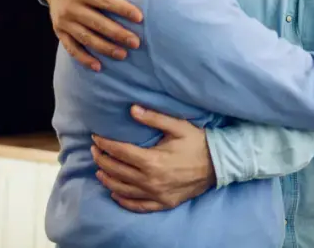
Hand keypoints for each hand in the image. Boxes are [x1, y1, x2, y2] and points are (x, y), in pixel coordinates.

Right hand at [40, 0, 147, 70]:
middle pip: (97, 23)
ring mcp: (63, 20)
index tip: (140, 17)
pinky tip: (98, 66)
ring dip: (104, 48)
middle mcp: (71, 6)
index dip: (123, 9)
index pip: (105, 1)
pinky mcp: (59, 30)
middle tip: (136, 42)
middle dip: (117, 34)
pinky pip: (71, 47)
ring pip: (86, 37)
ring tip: (123, 55)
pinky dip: (83, 58)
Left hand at [91, 105, 215, 212]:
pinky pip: (137, 205)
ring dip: (107, 179)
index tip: (96, 137)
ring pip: (122, 189)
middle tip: (94, 151)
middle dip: (102, 159)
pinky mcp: (162, 203)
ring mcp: (156, 194)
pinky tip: (115, 193)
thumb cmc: (198, 142)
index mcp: (152, 160)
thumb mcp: (178, 126)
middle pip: (117, 170)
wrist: (219, 164)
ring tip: (99, 170)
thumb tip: (132, 109)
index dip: (105, 144)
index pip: (120, 151)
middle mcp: (150, 180)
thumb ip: (154, 118)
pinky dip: (123, 200)